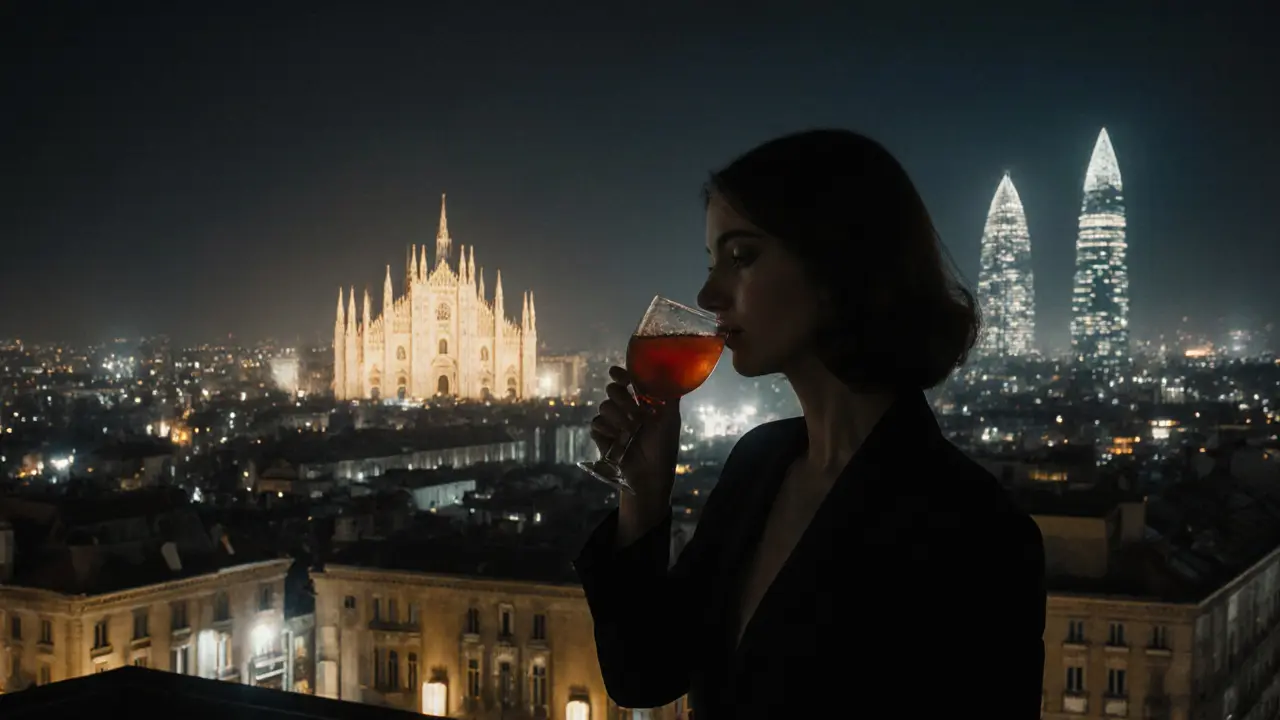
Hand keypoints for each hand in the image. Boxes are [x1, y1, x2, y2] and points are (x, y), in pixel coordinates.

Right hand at [589, 365, 680, 501]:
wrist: (650, 474)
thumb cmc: (663, 447)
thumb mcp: (671, 419)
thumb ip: (670, 395)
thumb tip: (675, 371)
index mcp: (641, 403)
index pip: (627, 381)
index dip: (621, 374)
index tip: (618, 374)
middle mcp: (625, 410)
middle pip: (613, 390)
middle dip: (622, 398)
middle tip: (635, 411)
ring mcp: (612, 423)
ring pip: (604, 406)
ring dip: (618, 416)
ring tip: (631, 430)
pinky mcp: (602, 436)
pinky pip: (596, 423)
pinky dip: (607, 428)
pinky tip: (618, 437)